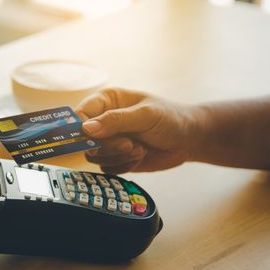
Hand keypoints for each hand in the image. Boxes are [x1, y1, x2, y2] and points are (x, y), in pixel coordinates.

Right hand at [76, 88, 199, 173]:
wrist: (188, 139)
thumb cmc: (170, 119)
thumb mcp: (145, 115)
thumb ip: (116, 120)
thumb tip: (86, 129)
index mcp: (107, 101)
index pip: (80, 113)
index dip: (80, 128)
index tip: (92, 140)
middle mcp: (104, 120)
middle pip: (85, 139)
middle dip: (108, 146)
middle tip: (130, 144)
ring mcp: (109, 140)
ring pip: (94, 156)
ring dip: (117, 156)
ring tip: (139, 149)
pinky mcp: (115, 158)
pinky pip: (106, 168)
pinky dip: (122, 166)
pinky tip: (139, 157)